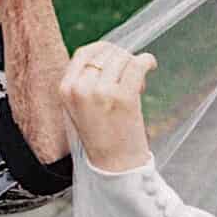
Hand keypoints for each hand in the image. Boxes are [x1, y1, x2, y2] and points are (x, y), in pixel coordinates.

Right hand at [59, 41, 157, 172]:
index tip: (116, 58)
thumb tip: (109, 51)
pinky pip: (137, 65)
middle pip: (105, 53)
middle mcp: (79, 89)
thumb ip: (86, 80)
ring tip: (138, 83)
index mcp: (65, 89)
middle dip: (121, 58)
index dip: (104, 51)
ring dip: (134, 63)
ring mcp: (100, 92)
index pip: (84, 53)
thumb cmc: (103, 135)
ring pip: (122, 57)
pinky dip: (147, 61)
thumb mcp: (81, 106)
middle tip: (131, 77)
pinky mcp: (122, 97)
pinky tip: (151, 65)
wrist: (114, 166)